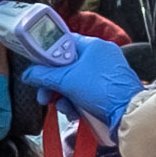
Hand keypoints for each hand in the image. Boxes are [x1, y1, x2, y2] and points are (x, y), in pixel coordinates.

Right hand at [20, 30, 147, 137]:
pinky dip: (77, 103)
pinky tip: (76, 113)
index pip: (63, 43)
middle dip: (53, 84)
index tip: (37, 69)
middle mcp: (100, 56)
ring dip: (64, 97)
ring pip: (74, 82)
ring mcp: (105, 73)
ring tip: (65, 108)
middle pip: (66, 66)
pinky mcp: (108, 89)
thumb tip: (28, 74)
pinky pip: (85, 93)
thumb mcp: (66, 80)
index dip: (47, 56)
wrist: (127, 112)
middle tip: (44, 96)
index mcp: (92, 45)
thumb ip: (43, 75)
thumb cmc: (100, 90)